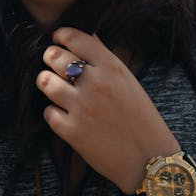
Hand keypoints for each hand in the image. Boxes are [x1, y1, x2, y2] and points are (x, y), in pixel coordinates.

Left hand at [36, 26, 179, 193]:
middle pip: (54, 56)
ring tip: (54, 87)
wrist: (150, 160)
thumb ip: (104, 59)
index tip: (57, 39)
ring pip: (45, 81)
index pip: (74, 37)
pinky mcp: (72, 131)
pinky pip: (48, 112)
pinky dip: (53, 113)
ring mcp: (82, 107)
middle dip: (50, 58)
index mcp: (111, 67)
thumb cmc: (140, 117)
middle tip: (53, 64)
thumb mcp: (127, 80)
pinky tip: (63, 115)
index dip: (60, 36)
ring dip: (46, 83)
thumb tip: (85, 37)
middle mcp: (95, 83)